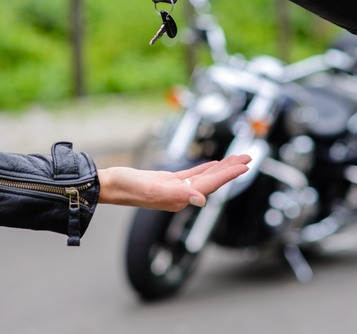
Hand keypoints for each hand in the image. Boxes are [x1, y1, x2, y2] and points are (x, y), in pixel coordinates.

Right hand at [97, 154, 250, 210]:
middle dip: (231, 169)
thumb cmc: (125, 187)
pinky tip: (213, 164)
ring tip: (237, 159)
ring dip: (221, 167)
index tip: (245, 165)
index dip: (229, 174)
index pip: (210, 184)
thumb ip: (176, 194)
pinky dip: (205, 168)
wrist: (108, 185)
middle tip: (249, 158)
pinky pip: (192, 175)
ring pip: (204, 176)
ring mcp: (174, 188)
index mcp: (179, 197)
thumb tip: (202, 200)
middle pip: (212, 181)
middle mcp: (180, 195)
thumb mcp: (151, 188)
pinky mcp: (167, 181)